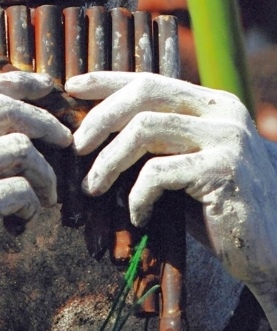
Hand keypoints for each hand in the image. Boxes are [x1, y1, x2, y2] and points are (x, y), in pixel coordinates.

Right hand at [0, 72, 71, 320]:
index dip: (15, 82)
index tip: (45, 87)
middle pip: (2, 106)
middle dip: (43, 119)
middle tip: (65, 138)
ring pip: (20, 147)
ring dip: (44, 172)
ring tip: (46, 193)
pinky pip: (21, 189)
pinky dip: (33, 203)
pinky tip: (24, 218)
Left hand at [66, 72, 276, 294]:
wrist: (274, 251)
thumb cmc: (219, 209)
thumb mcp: (187, 164)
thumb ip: (157, 143)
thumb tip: (94, 133)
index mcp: (211, 103)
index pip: (150, 79)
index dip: (107, 80)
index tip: (73, 86)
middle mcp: (221, 111)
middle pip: (144, 93)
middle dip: (101, 117)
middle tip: (76, 145)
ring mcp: (226, 138)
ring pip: (144, 130)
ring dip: (109, 161)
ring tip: (93, 187)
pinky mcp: (223, 170)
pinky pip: (158, 173)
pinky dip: (137, 196)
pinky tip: (138, 217)